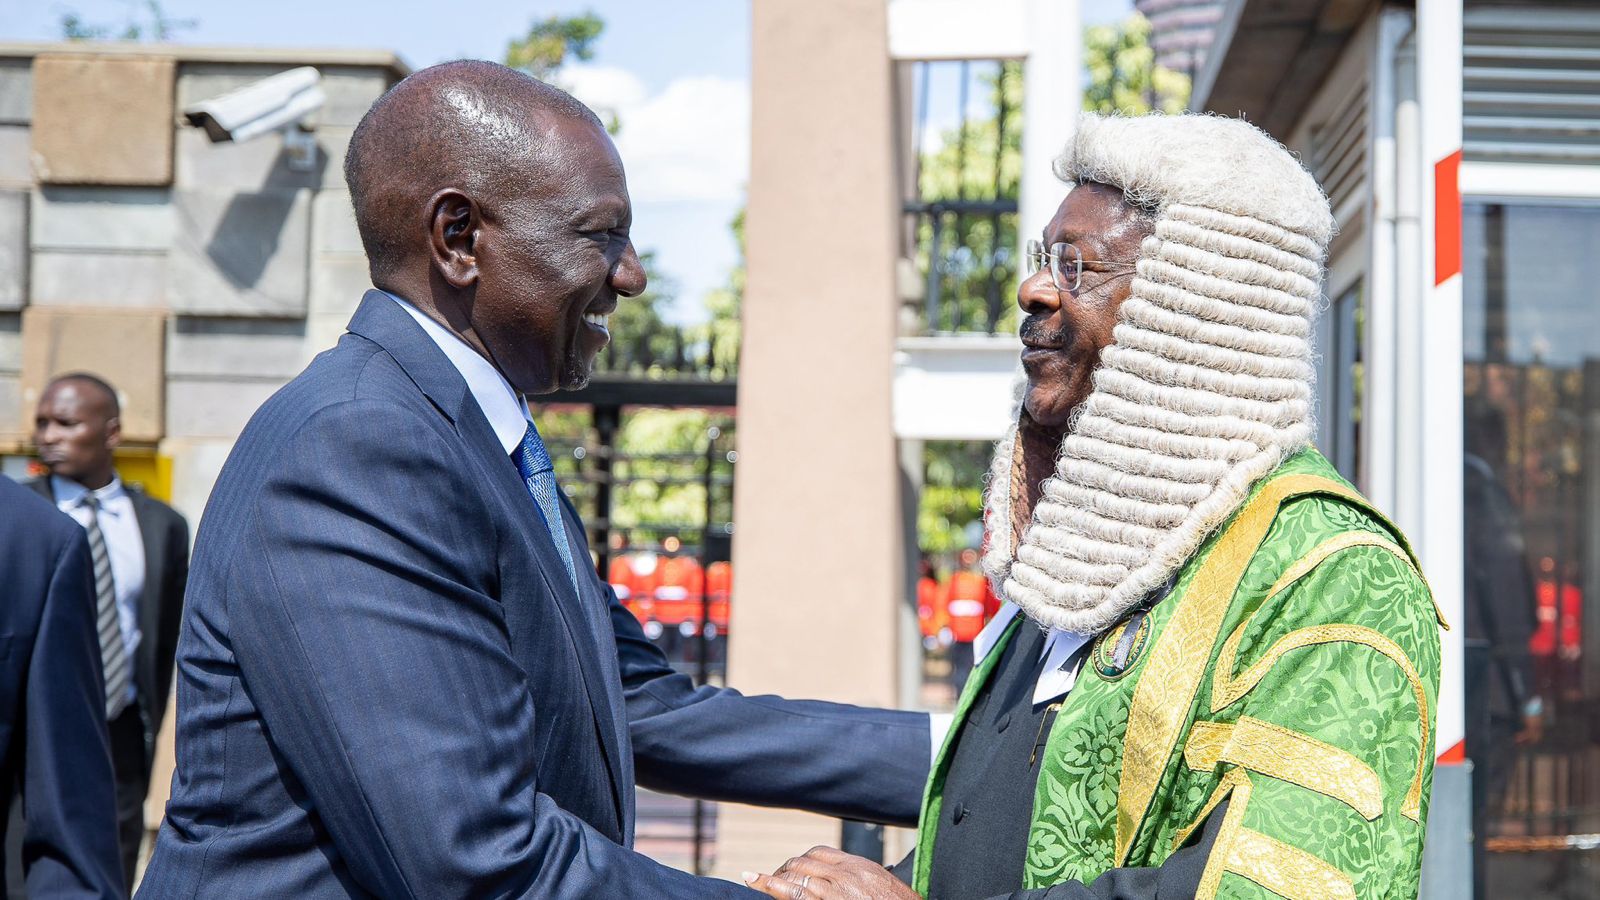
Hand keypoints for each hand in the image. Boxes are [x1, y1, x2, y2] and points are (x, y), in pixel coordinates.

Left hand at [743, 846, 918, 899]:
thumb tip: (850, 885)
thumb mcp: (884, 888)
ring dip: (774, 879)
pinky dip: (771, 887)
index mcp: (860, 867)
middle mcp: (846, 876)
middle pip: (803, 862)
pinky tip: (754, 881)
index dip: (802, 860)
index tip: (792, 868)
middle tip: (773, 881)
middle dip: (785, 870)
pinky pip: (794, 895)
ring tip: (757, 882)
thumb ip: (863, 881)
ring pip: (795, 876)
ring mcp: (835, 893)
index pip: (820, 853)